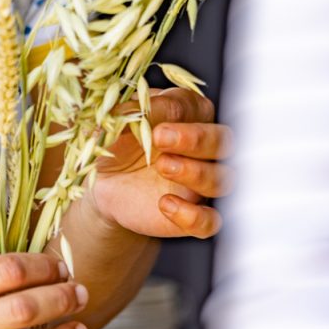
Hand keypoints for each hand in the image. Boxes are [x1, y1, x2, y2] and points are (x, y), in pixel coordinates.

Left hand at [89, 87, 233, 238]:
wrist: (105, 183)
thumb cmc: (117, 143)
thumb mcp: (115, 125)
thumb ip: (126, 115)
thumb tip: (130, 110)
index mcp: (186, 116)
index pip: (196, 107)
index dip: (176, 109)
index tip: (147, 113)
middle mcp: (202, 150)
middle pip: (223, 141)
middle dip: (197, 138)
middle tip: (161, 137)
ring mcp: (201, 183)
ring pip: (222, 179)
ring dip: (196, 172)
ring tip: (162, 166)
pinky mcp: (193, 214)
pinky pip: (210, 221)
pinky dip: (193, 215)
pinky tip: (165, 204)